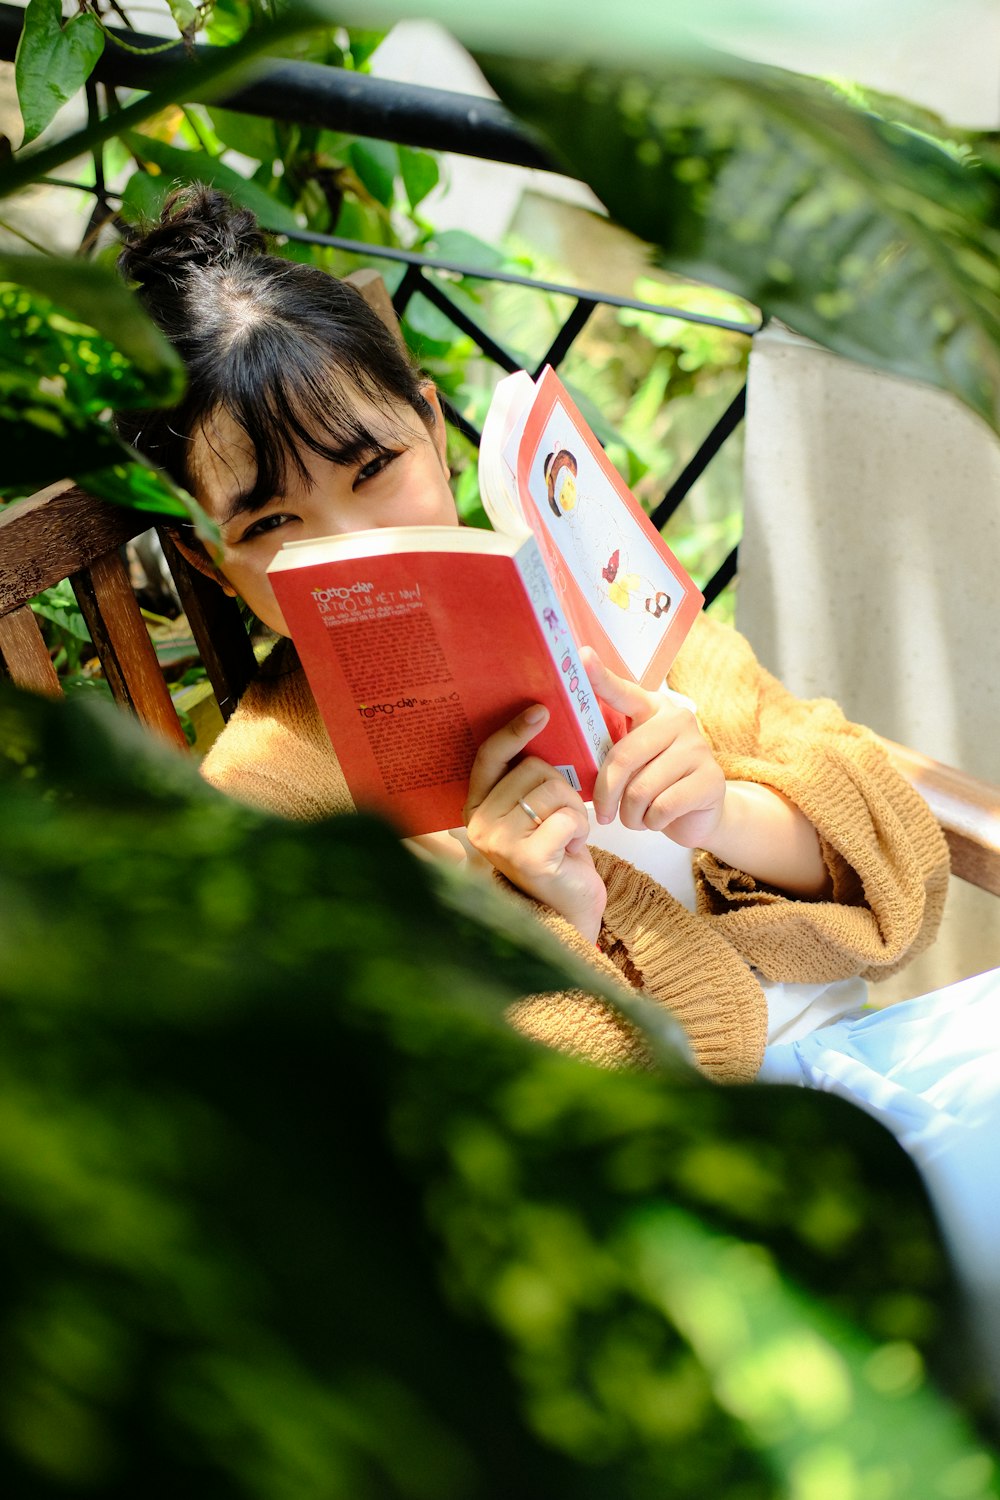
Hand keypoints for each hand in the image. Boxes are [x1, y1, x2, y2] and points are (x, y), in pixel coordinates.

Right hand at [463, 704, 606, 941]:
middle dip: (561, 787)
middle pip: (532, 769)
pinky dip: (580, 829)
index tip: (540, 711)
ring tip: (565, 835)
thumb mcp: (534, 811)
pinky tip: (571, 849)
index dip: (513, 731)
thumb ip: (529, 779)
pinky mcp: (527, 858)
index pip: (489, 757)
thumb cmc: (555, 852)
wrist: (568, 909)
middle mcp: (480, 824)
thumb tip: (542, 723)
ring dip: (573, 809)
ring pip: (552, 790)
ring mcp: (500, 842)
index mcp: (477, 807)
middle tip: (561, 818)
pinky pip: (567, 816)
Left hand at [585, 648, 828, 895]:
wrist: (699, 814)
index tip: (581, 655)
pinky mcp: (711, 779)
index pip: (623, 692)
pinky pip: (662, 807)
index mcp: (652, 709)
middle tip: (604, 814)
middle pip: (623, 757)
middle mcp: (678, 720)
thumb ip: (612, 751)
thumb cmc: (654, 784)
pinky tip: (657, 820)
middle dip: (607, 794)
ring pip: (641, 789)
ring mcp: (698, 748)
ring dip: (630, 814)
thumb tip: (576, 749)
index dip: (600, 677)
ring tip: (636, 817)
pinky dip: (652, 822)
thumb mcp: (632, 763)